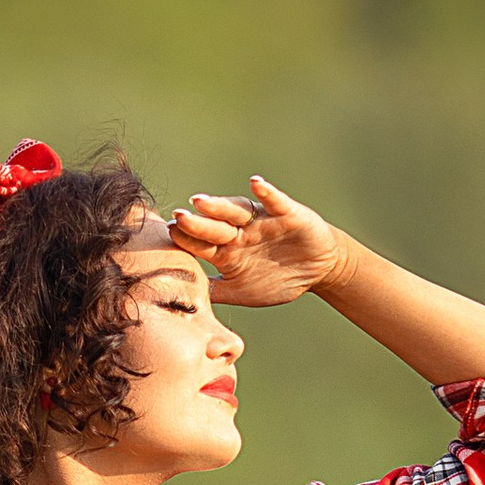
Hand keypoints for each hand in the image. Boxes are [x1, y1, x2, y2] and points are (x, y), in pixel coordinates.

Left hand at [169, 174, 350, 307]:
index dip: (186, 241)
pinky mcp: (286, 214)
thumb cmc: (277, 279)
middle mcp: (240, 232)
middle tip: (177, 217)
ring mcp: (261, 222)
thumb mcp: (242, 291)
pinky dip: (267, 192)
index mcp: (227, 251)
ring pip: (237, 211)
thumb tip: (181, 301)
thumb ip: (215, 291)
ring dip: (219, 206)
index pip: (201, 244)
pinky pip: (275, 201)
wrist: (317, 270)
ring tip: (200, 201)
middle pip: (214, 226)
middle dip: (196, 223)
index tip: (167, 237)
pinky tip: (256, 183)